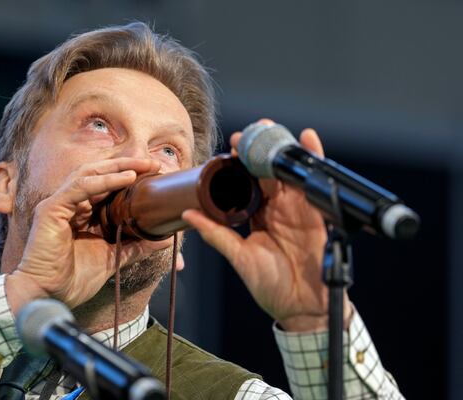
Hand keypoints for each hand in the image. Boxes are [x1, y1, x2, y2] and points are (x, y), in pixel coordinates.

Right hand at [7, 158, 172, 313]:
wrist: (47, 296)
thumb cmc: (72, 279)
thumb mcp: (112, 258)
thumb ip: (135, 246)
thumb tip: (164, 239)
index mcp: (81, 214)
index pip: (105, 186)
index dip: (128, 177)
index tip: (154, 175)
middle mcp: (69, 205)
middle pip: (98, 174)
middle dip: (126, 166)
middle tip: (152, 164)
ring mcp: (59, 205)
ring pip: (88, 174)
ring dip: (117, 168)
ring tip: (141, 167)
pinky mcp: (51, 209)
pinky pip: (79, 188)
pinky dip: (103, 181)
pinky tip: (124, 178)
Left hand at [182, 120, 351, 331]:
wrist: (302, 308)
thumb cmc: (272, 286)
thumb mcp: (240, 257)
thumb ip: (217, 234)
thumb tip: (188, 215)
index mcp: (258, 215)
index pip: (246, 183)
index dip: (238, 165)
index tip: (228, 147)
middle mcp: (278, 208)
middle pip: (267, 172)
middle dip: (257, 149)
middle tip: (246, 132)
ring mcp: (298, 208)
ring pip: (289, 171)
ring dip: (280, 148)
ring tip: (269, 128)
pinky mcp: (317, 213)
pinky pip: (316, 182)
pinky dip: (315, 158)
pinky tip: (307, 138)